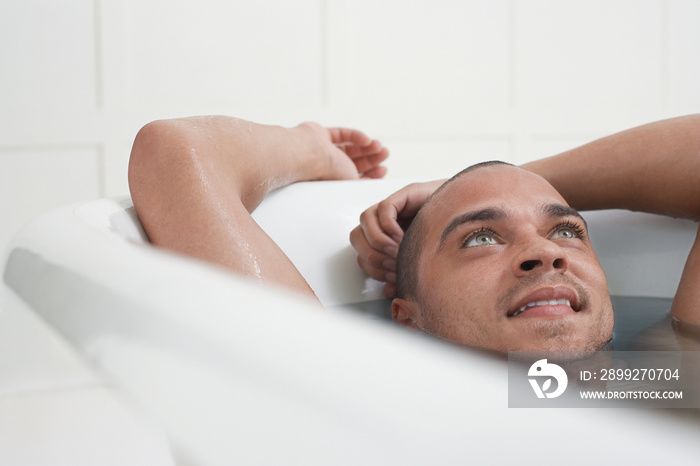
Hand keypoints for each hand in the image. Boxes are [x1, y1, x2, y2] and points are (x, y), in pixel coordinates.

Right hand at [300, 123, 388, 179]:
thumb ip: (361, 183)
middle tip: (385, 154)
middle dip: (371, 159)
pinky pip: (341, 134)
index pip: (355, 178)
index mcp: (333, 182)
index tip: (383, 170)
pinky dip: (355, 136)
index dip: (370, 175)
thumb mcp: (350, 183)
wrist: (308, 155)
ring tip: (380, 146)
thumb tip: (375, 186)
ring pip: (349, 148)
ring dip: (366, 147)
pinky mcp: (320, 135)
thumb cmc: (325, 173)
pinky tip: (366, 140)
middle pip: (354, 162)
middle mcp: (327, 168)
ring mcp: (323, 151)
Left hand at [349, 180, 444, 297]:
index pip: (362, 252)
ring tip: (397, 251)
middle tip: (393, 265)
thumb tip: (389, 292)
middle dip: (372, 256)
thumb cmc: (451, 240)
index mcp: (386, 238)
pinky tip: (403, 237)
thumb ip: (406, 276)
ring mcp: (395, 206)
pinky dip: (389, 228)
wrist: (476, 218)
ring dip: (378, 241)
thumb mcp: (424, 263)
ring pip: (364, 220)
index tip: (391, 279)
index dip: (372, 269)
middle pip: (357, 236)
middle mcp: (386, 221)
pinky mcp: (405, 194)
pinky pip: (384, 209)